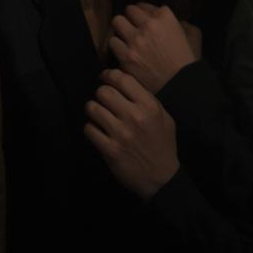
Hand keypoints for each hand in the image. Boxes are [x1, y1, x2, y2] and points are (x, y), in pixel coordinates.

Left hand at [84, 69, 178, 200]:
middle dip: (101, 93)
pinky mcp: (109, 150)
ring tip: (99, 115)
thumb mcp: (164, 117)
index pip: (122, 79)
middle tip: (103, 100)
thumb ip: (147, 99)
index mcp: (150, 106)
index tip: (105, 78)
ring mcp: (121, 134)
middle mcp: (135, 117)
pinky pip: (89, 129)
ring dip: (93, 110)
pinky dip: (91, 129)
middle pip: (104, 91)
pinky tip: (98, 131)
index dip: (109, 75)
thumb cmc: (162, 145)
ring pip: (93, 108)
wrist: (160, 177)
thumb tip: (125, 82)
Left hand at [108, 3, 197, 94]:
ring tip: (126, 39)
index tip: (143, 20)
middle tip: (133, 28)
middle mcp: (148, 25)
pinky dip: (118, 46)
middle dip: (131, 19)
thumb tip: (173, 21)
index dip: (143, 13)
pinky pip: (113, 42)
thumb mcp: (194, 36)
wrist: (180, 85)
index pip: (144, 5)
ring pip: (117, 23)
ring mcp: (135, 40)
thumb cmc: (188, 61)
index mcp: (164, 16)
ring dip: (122, 31)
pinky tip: (124, 51)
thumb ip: (183, 23)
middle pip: (128, 10)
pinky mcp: (126, 56)